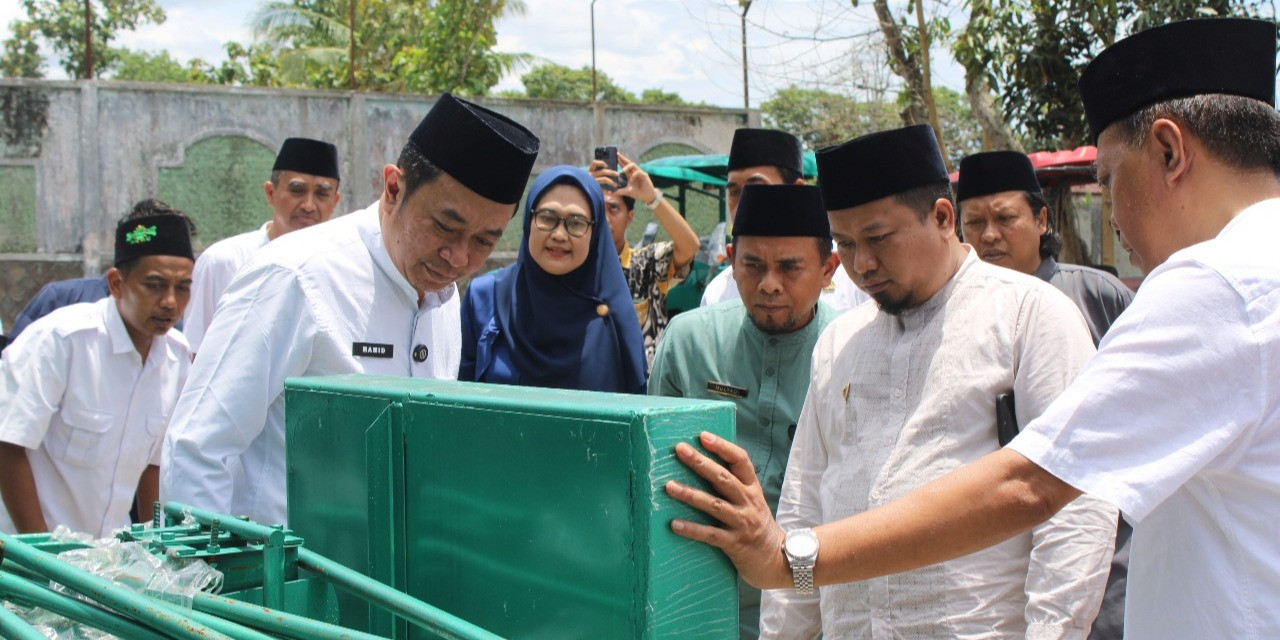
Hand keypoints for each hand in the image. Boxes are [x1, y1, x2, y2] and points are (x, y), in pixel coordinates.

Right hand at [588, 159, 621, 191]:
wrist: (584, 194)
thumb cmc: (591, 183)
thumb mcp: (594, 176)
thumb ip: (600, 173)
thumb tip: (610, 172)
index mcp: (590, 170)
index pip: (594, 163)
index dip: (601, 163)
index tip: (607, 165)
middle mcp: (590, 175)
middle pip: (603, 171)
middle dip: (612, 172)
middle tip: (618, 174)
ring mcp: (592, 182)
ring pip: (604, 179)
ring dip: (611, 182)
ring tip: (615, 185)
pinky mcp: (594, 187)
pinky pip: (602, 189)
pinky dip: (606, 191)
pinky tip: (609, 192)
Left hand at [615, 152, 658, 204]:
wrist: (647, 196)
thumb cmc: (638, 193)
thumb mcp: (627, 192)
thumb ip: (619, 191)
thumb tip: (610, 193)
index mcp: (630, 174)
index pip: (624, 166)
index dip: (620, 161)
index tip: (614, 157)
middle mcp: (635, 172)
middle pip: (628, 163)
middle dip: (623, 159)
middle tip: (617, 155)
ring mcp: (640, 173)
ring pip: (634, 165)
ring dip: (628, 166)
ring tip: (623, 170)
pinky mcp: (645, 175)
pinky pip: (639, 172)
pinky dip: (634, 175)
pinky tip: (631, 179)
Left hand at [665, 431, 790, 589]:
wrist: (779, 560)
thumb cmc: (758, 526)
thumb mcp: (753, 501)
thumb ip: (735, 485)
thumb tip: (703, 464)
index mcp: (753, 489)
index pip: (741, 461)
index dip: (723, 447)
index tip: (703, 435)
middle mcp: (749, 502)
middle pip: (723, 478)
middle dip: (700, 462)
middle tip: (680, 449)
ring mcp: (742, 523)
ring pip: (714, 505)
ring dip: (690, 494)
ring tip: (669, 486)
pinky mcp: (735, 544)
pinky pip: (711, 535)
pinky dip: (692, 529)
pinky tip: (675, 524)